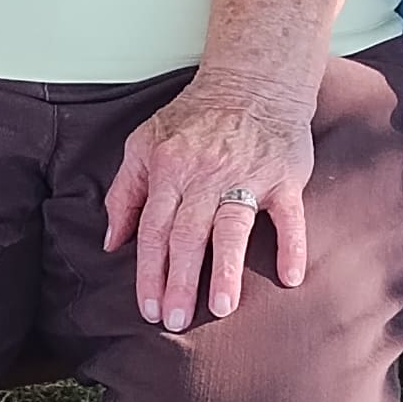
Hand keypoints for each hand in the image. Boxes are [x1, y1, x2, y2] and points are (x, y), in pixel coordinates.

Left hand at [103, 68, 312, 335]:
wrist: (252, 80)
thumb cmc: (194, 117)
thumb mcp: (145, 144)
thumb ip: (125, 193)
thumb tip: (110, 242)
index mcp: (168, 169)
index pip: (153, 229)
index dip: (149, 271)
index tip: (148, 308)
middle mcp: (205, 174)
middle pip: (188, 234)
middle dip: (179, 281)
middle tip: (175, 321)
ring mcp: (248, 176)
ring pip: (232, 227)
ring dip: (227, 269)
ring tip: (222, 308)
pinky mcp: (285, 177)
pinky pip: (289, 216)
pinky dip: (292, 245)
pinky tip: (290, 278)